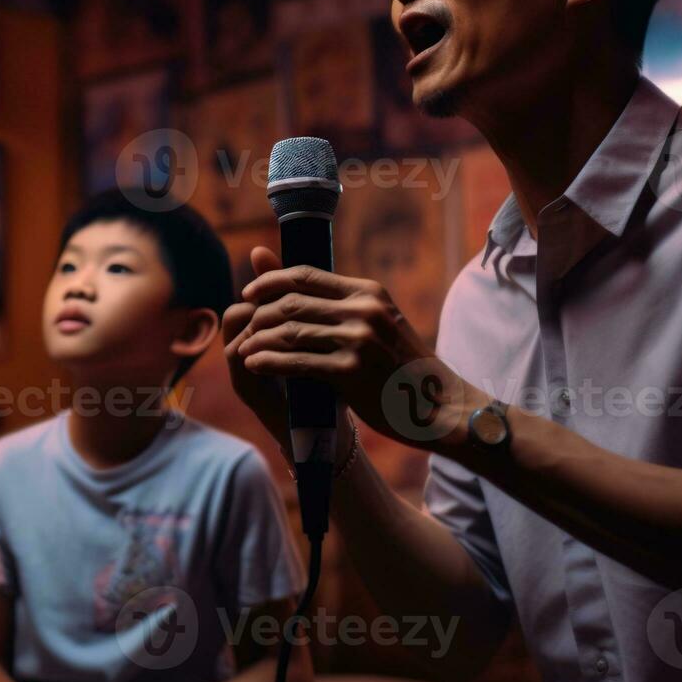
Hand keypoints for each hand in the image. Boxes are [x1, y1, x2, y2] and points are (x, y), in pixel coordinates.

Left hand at [230, 249, 488, 452]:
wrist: (438, 405)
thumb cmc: (402, 367)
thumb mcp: (378, 323)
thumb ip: (338, 305)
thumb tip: (297, 285)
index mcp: (368, 292)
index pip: (305, 275)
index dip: (269, 281)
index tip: (248, 293)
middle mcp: (363, 309)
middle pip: (292, 302)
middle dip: (260, 314)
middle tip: (244, 327)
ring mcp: (358, 340)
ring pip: (290, 331)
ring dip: (259, 339)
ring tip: (243, 348)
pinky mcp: (351, 371)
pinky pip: (296, 361)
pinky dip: (269, 361)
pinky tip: (254, 365)